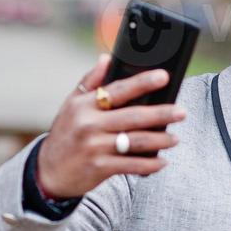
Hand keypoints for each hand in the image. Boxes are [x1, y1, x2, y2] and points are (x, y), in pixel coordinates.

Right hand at [36, 54, 187, 198]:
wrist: (48, 172)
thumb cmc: (65, 134)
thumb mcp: (71, 105)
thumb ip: (90, 82)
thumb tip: (106, 57)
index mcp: (84, 105)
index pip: (118, 90)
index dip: (142, 82)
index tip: (164, 76)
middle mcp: (89, 124)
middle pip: (133, 117)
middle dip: (161, 114)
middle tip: (182, 111)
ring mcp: (95, 147)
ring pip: (136, 141)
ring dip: (160, 141)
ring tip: (175, 139)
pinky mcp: (99, 167)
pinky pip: (131, 165)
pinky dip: (149, 164)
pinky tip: (162, 162)